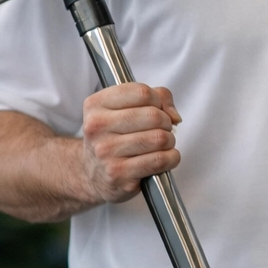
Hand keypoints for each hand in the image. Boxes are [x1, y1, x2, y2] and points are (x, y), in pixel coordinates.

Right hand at [80, 84, 182, 203]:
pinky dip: (171, 158)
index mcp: (96, 104)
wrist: (93, 173)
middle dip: (166, 123)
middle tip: (161, 130)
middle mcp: (96, 127)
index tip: (156, 110)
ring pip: (159, 138)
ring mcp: (105, 152)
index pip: (143, 93)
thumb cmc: (116, 136)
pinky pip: (160, 160)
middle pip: (153, 116)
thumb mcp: (127, 107)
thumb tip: (174, 116)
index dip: (158, 101)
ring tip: (160, 145)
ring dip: (169, 142)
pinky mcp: (118, 174)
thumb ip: (158, 97)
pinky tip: (163, 158)